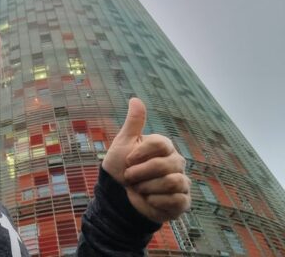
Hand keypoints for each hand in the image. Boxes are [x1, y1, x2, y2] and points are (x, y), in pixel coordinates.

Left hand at [102, 98, 190, 222]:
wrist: (118, 199)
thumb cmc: (119, 170)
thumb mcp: (123, 144)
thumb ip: (133, 123)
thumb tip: (135, 98)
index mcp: (164, 147)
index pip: (160, 143)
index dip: (140, 153)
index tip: (127, 160)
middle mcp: (176, 162)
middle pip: (165, 165)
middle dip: (140, 174)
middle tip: (129, 178)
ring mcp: (182, 182)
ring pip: (171, 182)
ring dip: (147, 188)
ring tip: (139, 190)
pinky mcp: (183, 201)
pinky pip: (176, 200)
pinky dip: (156, 201)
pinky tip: (149, 201)